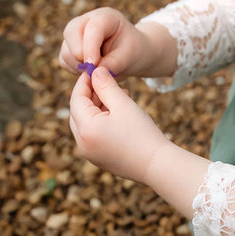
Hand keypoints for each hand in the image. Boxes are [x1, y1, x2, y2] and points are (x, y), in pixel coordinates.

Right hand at [59, 8, 175, 79]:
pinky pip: (64, 61)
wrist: (130, 55)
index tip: (93, 65)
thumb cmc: (132, 52)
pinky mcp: (69, 48)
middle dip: (80, 54)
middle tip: (94, 70)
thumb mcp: (129, 57)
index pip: (93, 27)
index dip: (90, 46)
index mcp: (106, 17)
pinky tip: (91, 71)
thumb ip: (112, 64)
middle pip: (71, 32)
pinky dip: (74, 70)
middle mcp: (86, 21)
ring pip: (66, 50)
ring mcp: (75, 34)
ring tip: (98, 70)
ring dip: (79, 65)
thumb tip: (92, 72)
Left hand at [69, 67, 168, 182]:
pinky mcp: (99, 158)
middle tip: (106, 82)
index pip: (76, 99)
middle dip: (91, 95)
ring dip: (97, 108)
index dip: (84, 82)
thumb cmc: (142, 134)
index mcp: (86, 129)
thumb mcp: (123, 104)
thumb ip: (106, 86)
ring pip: (86, 123)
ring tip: (118, 96)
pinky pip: (93, 135)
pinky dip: (101, 121)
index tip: (95, 70)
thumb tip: (95, 71)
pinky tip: (118, 113)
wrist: (157, 165)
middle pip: (78, 112)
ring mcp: (89, 153)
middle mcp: (82, 144)